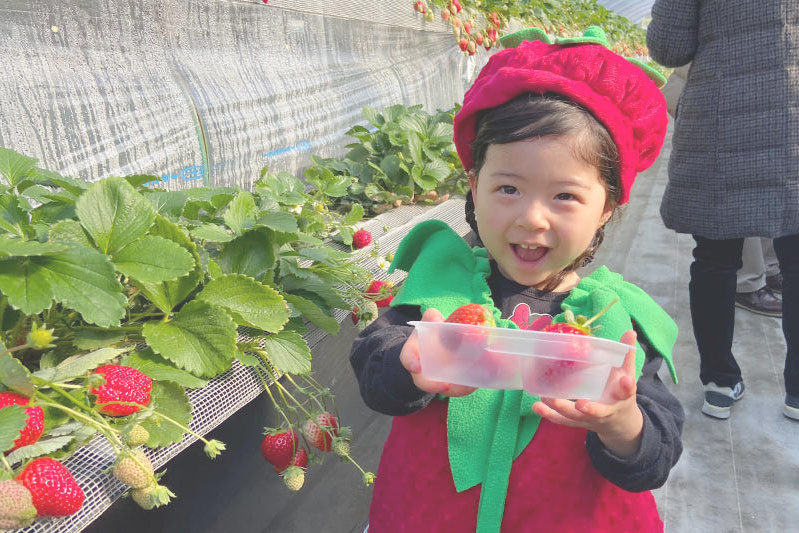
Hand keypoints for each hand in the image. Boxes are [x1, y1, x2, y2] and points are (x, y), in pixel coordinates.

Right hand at [400, 308, 476, 396]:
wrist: (440, 346)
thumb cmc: (432, 333)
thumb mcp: (430, 322)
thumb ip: (432, 318)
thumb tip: (437, 320)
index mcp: (414, 352)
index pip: (407, 358)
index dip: (410, 362)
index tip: (416, 367)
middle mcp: (423, 369)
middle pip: (423, 382)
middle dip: (432, 385)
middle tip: (445, 386)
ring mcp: (437, 378)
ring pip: (444, 388)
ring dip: (456, 388)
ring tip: (470, 385)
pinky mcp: (452, 383)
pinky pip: (458, 389)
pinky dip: (468, 387)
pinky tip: (479, 382)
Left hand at [531, 330, 643, 457]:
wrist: (618, 422)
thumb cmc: (619, 392)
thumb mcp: (626, 375)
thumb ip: (626, 355)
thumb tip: (630, 332)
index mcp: (621, 397)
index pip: (626, 391)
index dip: (626, 386)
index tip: (625, 380)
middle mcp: (606, 411)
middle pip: (597, 412)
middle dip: (588, 409)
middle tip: (579, 403)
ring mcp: (590, 418)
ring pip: (576, 417)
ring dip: (561, 409)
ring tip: (547, 398)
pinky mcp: (577, 421)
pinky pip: (562, 420)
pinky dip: (549, 414)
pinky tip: (537, 406)